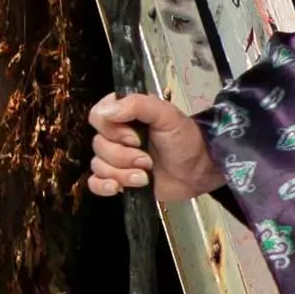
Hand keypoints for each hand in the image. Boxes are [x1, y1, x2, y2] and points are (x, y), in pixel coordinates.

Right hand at [88, 91, 225, 205]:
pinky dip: (103, 186)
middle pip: (98, 144)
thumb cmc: (185, 140)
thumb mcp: (166, 115)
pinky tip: (118, 188)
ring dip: (122, 173)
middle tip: (147, 160)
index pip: (97, 117)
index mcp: (125, 115)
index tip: (135, 138)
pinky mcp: (119, 179)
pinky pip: (95, 183)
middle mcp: (117, 135)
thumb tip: (105, 112)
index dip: (112, 130)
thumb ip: (137, 105)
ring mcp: (117, 158)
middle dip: (123, 156)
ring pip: (98, 165)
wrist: (199, 172)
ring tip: (145, 176)